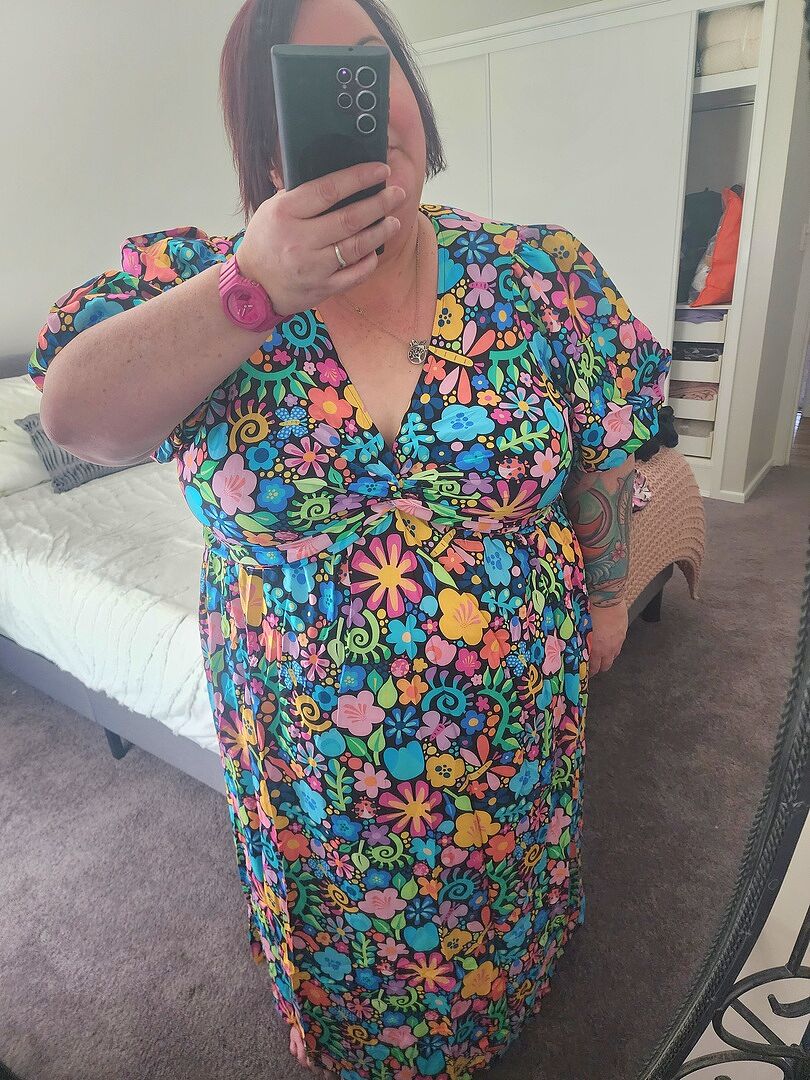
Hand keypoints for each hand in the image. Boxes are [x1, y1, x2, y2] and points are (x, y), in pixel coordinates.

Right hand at [235, 160, 406, 318]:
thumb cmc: (266, 242)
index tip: (380, 170)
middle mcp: (299, 240)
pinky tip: (375, 251)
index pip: (328, 189)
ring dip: (380, 232)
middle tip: (397, 193)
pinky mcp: (322, 289)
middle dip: (379, 203)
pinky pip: (354, 275)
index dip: (358, 177)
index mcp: (285, 213)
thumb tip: (339, 179)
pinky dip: (368, 262)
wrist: (253, 287)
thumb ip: (300, 195)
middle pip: (349, 218)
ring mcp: (312, 267)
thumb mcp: (272, 210)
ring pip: (355, 247)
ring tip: (394, 221)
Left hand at [587, 598, 628, 674]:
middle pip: (606, 665)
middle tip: (594, 666)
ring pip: (614, 656)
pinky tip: (609, 642)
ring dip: (608, 657)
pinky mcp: (623, 633)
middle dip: (600, 668)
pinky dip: (613, 647)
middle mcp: (609, 648)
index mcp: (597, 649)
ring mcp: (618, 641)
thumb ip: (582, 642)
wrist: (607, 599)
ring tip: (602, 655)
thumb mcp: (582, 630)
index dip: (590, 672)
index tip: (586, 673)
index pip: (594, 668)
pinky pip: (619, 645)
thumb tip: (577, 648)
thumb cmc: (591, 612)